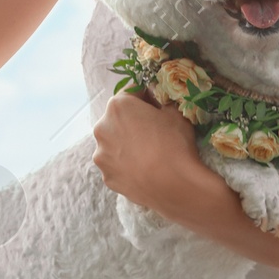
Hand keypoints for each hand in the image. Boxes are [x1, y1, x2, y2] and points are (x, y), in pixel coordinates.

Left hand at [91, 90, 200, 216]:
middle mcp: (102, 128)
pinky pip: (116, 166)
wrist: (174, 186)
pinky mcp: (107, 177)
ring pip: (114, 144)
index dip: (147, 97)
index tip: (157, 106)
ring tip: (148, 154)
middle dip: (133, 122)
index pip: (132, 92)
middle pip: (118, 119)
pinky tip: (143, 169)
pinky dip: (126, 165)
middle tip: (153, 132)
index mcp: (118, 106)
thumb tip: (159, 99)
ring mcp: (101, 155)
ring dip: (127, 144)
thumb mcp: (176, 113)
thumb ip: (163, 101)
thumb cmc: (175, 144)